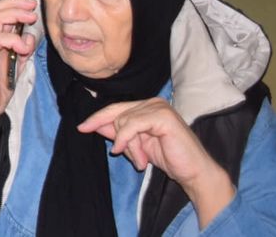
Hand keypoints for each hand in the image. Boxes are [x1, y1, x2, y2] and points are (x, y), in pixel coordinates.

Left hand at [80, 98, 234, 223]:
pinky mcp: (163, 116)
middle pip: (116, 113)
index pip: (115, 108)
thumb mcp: (137, 144)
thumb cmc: (169, 158)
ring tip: (140, 160)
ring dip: (128, 146)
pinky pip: (131, 125)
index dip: (97, 118)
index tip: (81, 128)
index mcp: (147, 106)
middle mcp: (153, 102)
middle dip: (114, 135)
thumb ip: (118, 132)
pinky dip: (128, 141)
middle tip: (118, 152)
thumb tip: (94, 125)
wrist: (194, 172)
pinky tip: (137, 157)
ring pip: (123, 122)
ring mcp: (159, 107)